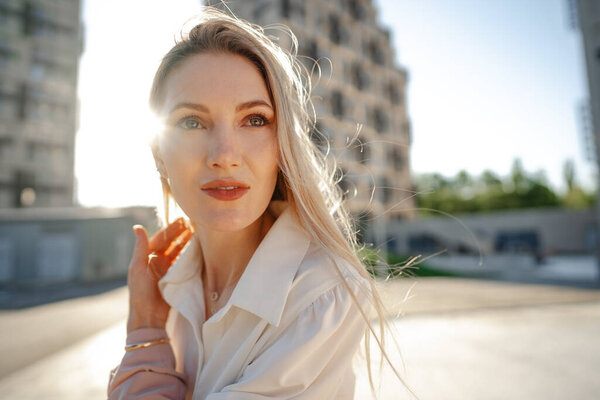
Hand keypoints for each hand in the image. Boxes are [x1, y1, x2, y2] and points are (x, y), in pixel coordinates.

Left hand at [127, 217, 193, 332]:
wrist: (150, 316)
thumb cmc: (140, 293)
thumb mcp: (138, 268)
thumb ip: (141, 248)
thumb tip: (137, 227)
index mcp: (147, 257)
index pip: (161, 239)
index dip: (171, 229)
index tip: (183, 220)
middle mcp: (158, 261)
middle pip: (172, 243)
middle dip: (182, 233)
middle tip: (194, 223)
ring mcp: (168, 269)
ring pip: (179, 251)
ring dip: (188, 242)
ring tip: (198, 233)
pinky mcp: (177, 277)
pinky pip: (185, 263)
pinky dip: (191, 255)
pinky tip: (198, 248)